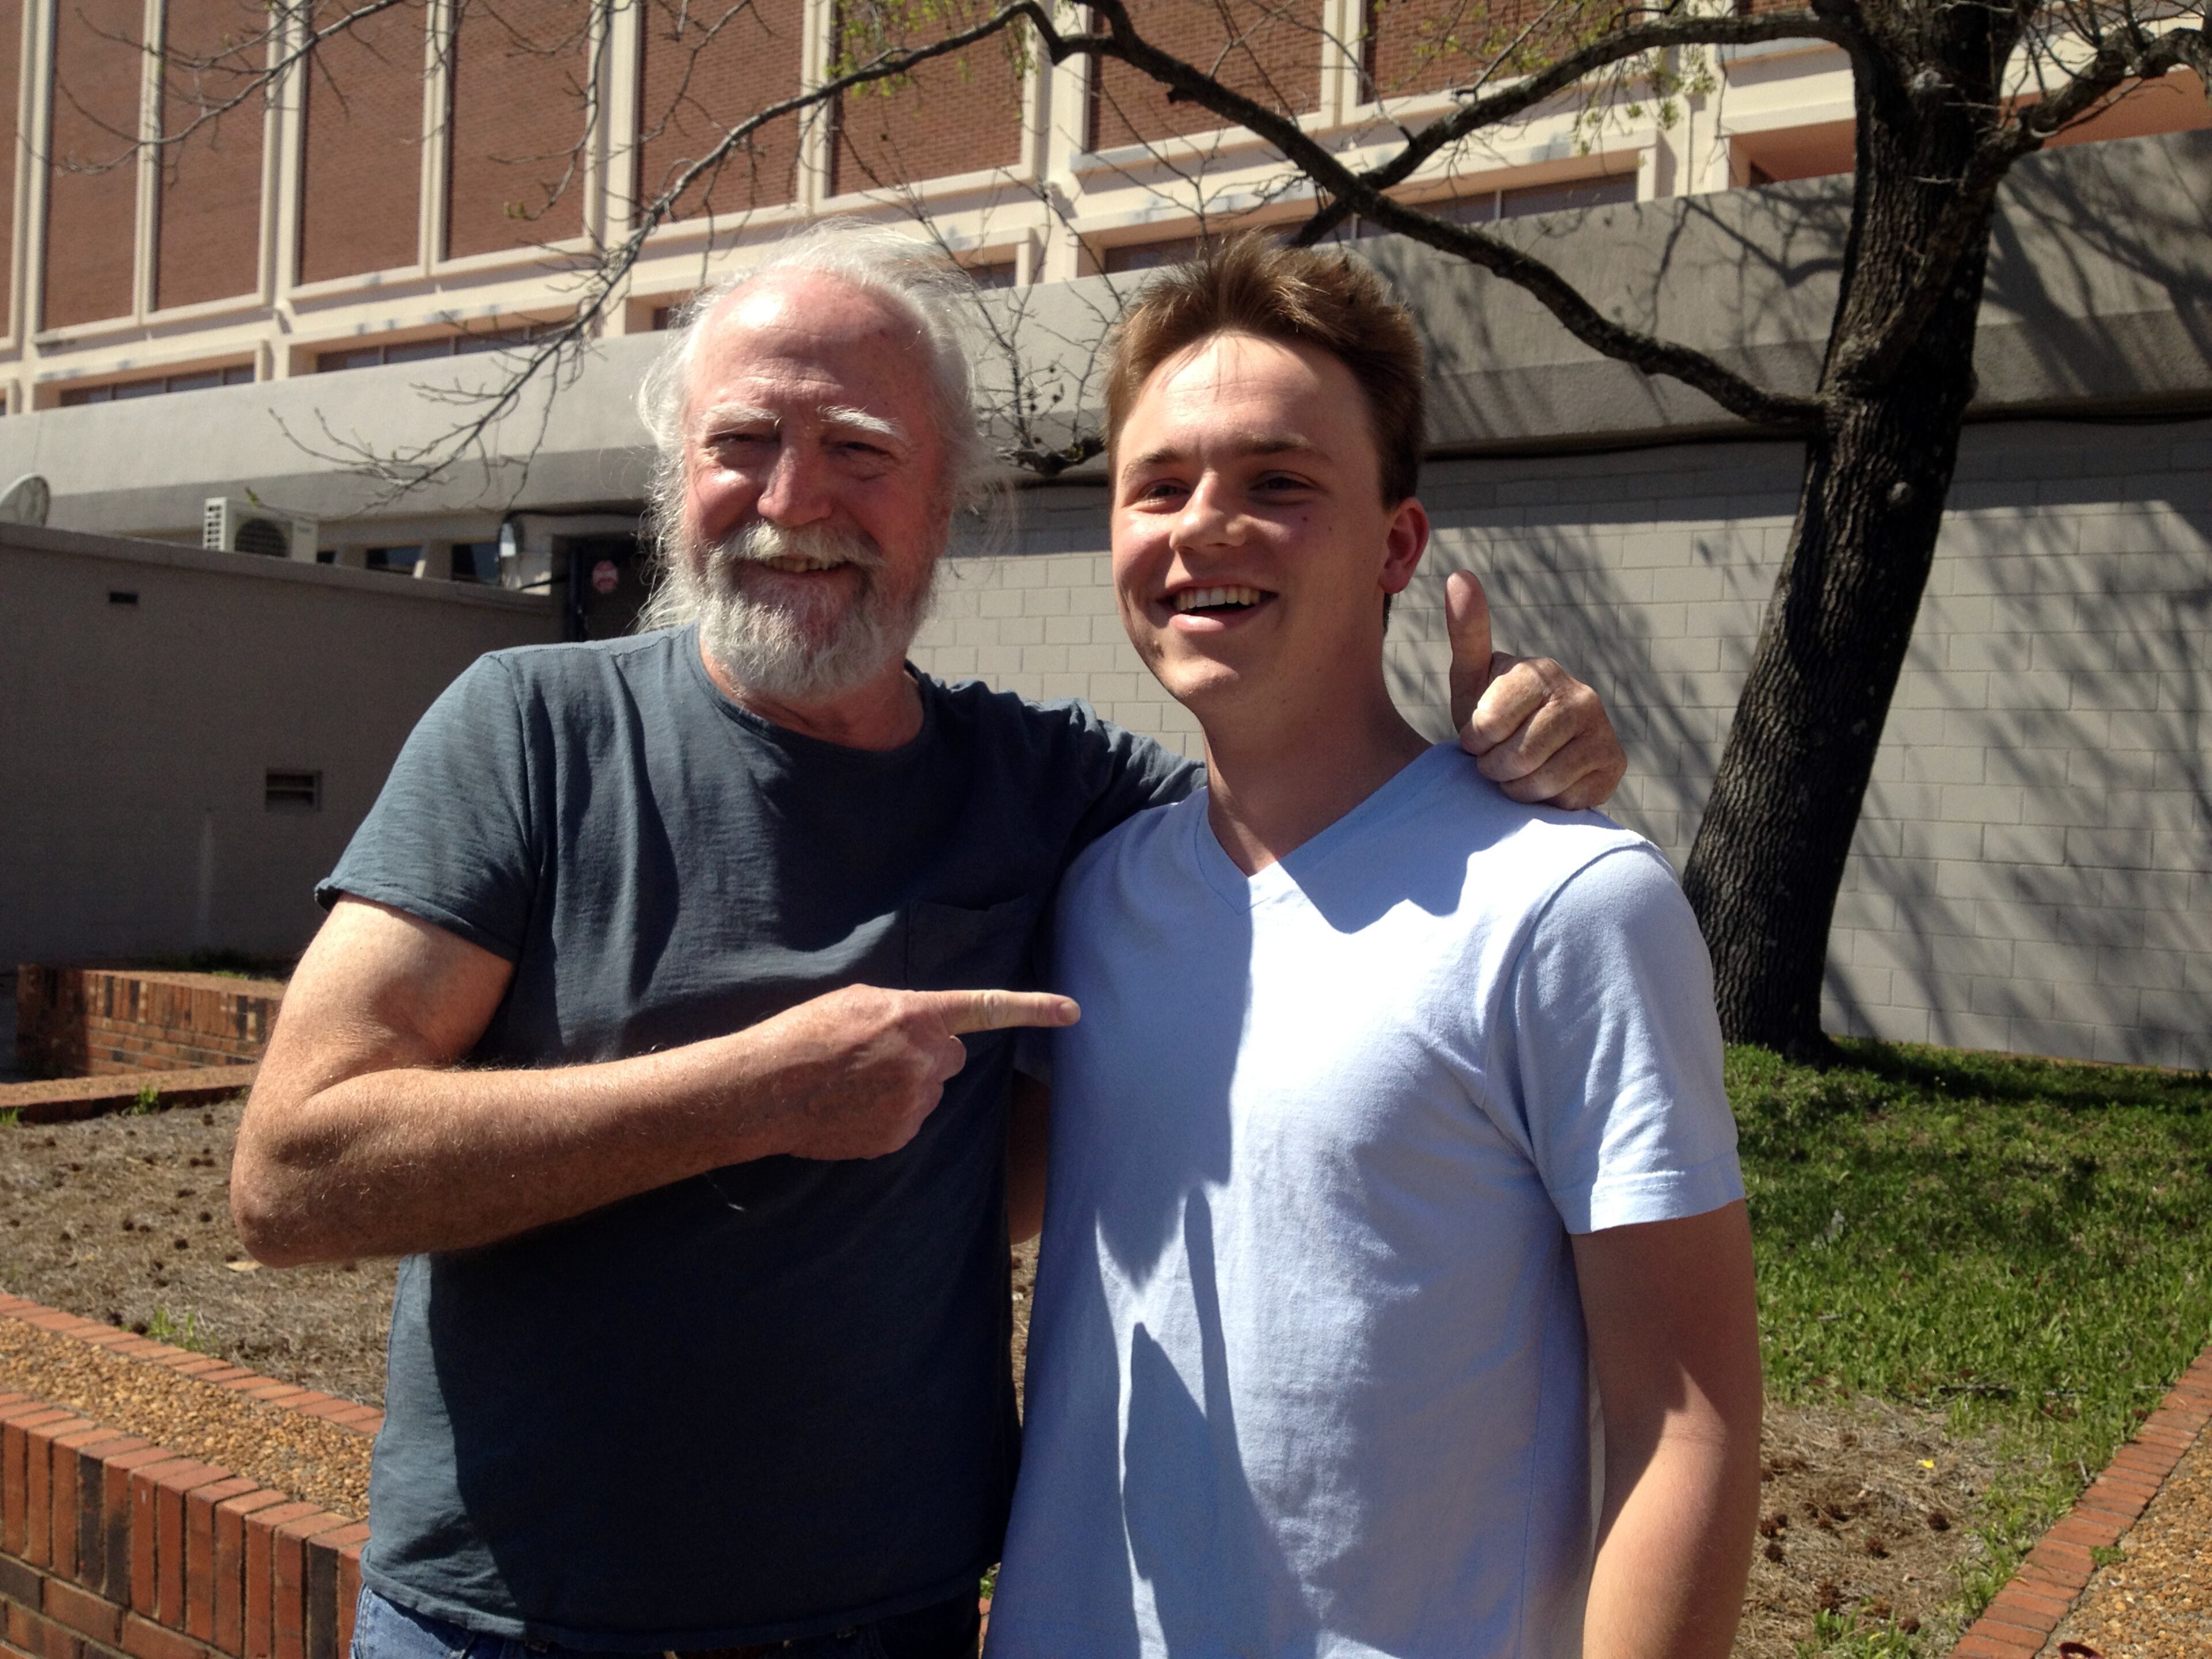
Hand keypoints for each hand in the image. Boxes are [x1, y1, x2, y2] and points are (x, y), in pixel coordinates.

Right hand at [756, 985, 1078, 1161]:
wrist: (765, 1089)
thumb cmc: (804, 1035)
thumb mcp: (856, 1002)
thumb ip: (902, 1012)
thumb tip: (922, 1027)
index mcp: (916, 1016)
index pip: (987, 1009)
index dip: (1034, 1009)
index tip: (1073, 1011)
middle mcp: (925, 1059)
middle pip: (951, 1057)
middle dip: (927, 1056)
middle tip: (880, 1056)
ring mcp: (914, 1102)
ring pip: (928, 1091)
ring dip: (903, 1086)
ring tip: (854, 1083)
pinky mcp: (898, 1136)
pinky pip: (907, 1121)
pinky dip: (886, 1115)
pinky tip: (851, 1107)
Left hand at [1446, 570, 1626, 811]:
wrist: (1528, 760)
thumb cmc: (1493, 718)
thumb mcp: (1471, 678)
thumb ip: (1466, 631)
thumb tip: (1459, 574)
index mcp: (1540, 671)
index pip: (1489, 722)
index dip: (1475, 741)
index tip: (1475, 738)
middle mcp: (1580, 695)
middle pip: (1516, 756)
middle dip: (1494, 768)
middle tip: (1496, 760)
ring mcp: (1601, 729)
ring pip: (1540, 780)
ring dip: (1516, 788)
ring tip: (1518, 772)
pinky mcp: (1614, 764)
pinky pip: (1565, 798)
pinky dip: (1546, 801)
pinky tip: (1548, 784)